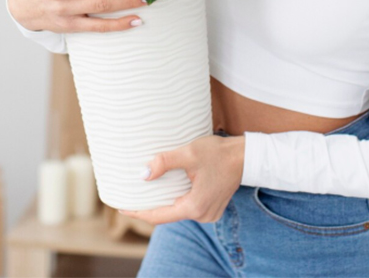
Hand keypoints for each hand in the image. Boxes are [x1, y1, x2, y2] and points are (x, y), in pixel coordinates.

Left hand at [118, 135, 245, 224]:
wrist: (246, 156)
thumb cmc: (219, 153)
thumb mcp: (189, 153)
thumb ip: (165, 162)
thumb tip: (143, 174)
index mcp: (194, 206)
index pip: (158, 216)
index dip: (138, 213)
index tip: (121, 208)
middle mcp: (202, 215)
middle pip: (167, 216)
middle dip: (148, 208)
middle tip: (129, 198)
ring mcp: (209, 214)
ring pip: (177, 212)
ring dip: (163, 203)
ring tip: (144, 194)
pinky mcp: (212, 208)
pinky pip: (187, 208)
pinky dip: (175, 201)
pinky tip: (165, 191)